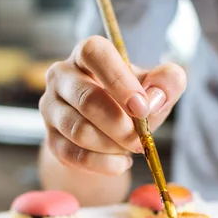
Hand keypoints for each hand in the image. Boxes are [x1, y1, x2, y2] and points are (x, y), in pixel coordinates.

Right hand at [39, 35, 185, 175]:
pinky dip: (102, 164)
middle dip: (119, 124)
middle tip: (140, 139)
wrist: (110, 131)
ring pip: (78, 130)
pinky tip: (119, 162)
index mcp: (87, 53)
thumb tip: (153, 98)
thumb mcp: (156, 87)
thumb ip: (167, 82)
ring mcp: (50, 107)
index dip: (118, 80)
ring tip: (130, 148)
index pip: (94, 53)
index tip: (141, 107)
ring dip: (111, 145)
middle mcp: (61, 75)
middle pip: (86, 98)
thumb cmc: (132, 101)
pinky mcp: (51, 137)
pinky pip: (72, 154)